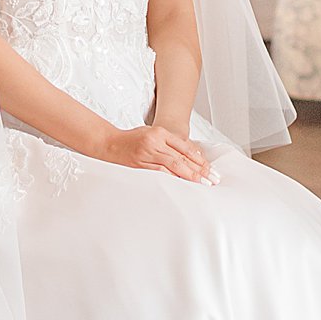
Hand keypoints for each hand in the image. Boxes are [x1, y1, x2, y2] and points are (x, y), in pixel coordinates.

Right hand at [99, 124, 219, 183]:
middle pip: (182, 157)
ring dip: (189, 176)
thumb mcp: (151, 134)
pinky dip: (173, 180)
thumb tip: (191, 157)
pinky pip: (159, 174)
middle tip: (212, 179)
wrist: (108, 143)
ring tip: (202, 184)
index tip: (209, 169)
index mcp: (159, 133)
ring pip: (173, 166)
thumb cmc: (131, 140)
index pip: (184, 147)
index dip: (199, 159)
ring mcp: (146, 154)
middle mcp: (154, 142)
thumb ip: (169, 143)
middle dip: (199, 170)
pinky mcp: (139, 166)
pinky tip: (182, 186)